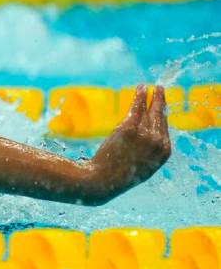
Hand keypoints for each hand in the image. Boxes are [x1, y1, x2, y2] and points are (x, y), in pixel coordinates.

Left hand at [86, 85, 171, 202]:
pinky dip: (139, 97)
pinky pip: (137, 108)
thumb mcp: (143, 163)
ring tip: (149, 87)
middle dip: (160, 101)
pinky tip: (140, 88)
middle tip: (159, 89)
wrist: (104, 181)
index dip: (162, 114)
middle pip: (160, 115)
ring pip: (149, 110)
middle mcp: (158, 142)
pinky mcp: (129, 128)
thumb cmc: (120, 175)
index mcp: (164, 152)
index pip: (165, 127)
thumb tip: (148, 137)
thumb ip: (149, 149)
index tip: (160, 104)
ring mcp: (145, 134)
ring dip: (149, 96)